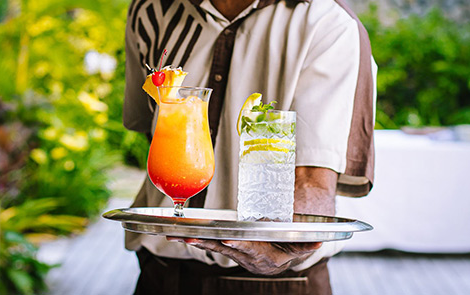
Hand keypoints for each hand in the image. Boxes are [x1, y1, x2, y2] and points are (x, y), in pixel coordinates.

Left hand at [167, 237, 321, 275]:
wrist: (276, 262)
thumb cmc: (285, 249)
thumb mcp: (297, 248)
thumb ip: (305, 244)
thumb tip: (320, 241)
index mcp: (261, 255)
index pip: (249, 249)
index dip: (239, 245)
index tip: (227, 240)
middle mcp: (244, 256)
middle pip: (224, 248)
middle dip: (207, 243)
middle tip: (191, 237)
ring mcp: (233, 253)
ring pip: (212, 246)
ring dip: (195, 241)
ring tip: (178, 236)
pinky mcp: (226, 248)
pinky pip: (209, 244)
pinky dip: (195, 240)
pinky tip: (180, 235)